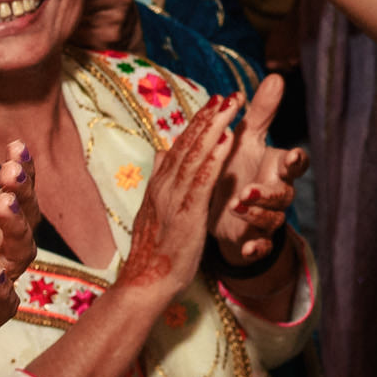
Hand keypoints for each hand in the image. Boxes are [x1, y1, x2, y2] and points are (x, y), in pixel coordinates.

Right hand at [119, 96, 238, 298]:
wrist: (145, 283)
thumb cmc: (154, 249)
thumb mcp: (155, 209)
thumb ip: (161, 179)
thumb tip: (161, 152)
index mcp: (160, 185)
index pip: (180, 146)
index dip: (198, 123)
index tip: (214, 100)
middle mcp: (165, 186)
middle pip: (188, 144)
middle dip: (209, 117)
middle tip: (228, 93)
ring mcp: (174, 199)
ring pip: (196, 156)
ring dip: (214, 128)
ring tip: (231, 105)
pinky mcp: (187, 214)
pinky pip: (203, 180)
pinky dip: (215, 157)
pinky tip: (228, 139)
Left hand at [211, 76, 306, 267]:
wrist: (222, 209)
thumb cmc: (237, 167)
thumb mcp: (245, 138)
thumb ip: (261, 112)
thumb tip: (275, 76)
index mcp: (277, 167)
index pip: (296, 163)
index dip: (295, 160)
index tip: (289, 155)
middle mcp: (277, 192)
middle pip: (285, 194)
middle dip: (269, 193)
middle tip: (248, 191)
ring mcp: (267, 218)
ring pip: (273, 219)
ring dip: (256, 216)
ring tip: (236, 207)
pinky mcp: (255, 240)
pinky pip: (262, 247)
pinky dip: (255, 247)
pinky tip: (246, 246)